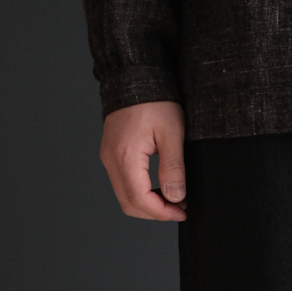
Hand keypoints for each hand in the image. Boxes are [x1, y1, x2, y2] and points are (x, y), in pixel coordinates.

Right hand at [99, 101, 187, 221]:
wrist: (135, 77)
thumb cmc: (155, 100)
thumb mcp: (172, 133)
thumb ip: (173, 168)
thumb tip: (175, 197)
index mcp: (125, 156)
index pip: (139, 200)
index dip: (162, 212)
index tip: (183, 211)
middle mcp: (111, 160)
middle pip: (129, 204)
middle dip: (155, 213)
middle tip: (180, 208)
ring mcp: (108, 157)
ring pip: (125, 196)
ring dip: (148, 204)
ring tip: (173, 198)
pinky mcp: (111, 154)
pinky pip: (123, 183)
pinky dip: (140, 192)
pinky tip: (159, 187)